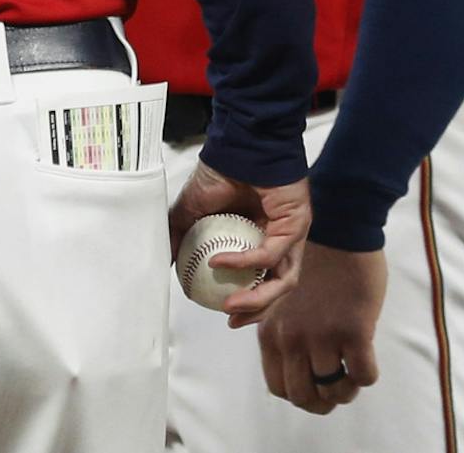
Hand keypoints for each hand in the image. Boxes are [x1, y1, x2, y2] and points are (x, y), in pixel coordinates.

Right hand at [169, 160, 311, 326]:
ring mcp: (291, 232)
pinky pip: (271, 253)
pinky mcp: (296, 222)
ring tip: (230, 305)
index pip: (264, 280)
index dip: (249, 303)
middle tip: (231, 318)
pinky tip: (219, 261)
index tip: (225, 315)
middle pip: (279, 286)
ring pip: (285, 278)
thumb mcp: (191, 210)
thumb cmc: (220, 171)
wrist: (238, 145)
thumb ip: (180, 237)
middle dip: (257, 310)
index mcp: (262, 238)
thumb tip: (167, 265)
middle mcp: (281, 238)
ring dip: (258, 298)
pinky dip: (245, 262)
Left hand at [258, 242, 385, 414]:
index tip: (312, 388)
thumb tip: (243, 331)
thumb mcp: (279, 293)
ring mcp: (324, 336)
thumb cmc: (312, 258)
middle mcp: (294, 339)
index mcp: (272, 332)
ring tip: (352, 377)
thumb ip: (268, 320)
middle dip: (322, 402)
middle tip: (335, 392)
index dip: (298, 394)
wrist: (340, 231)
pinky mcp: (355, 331)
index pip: (278, 386)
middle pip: (304, 396)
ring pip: (335, 390)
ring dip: (346, 390)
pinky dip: (366, 377)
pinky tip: (366, 364)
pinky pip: (363, 374)